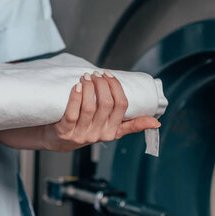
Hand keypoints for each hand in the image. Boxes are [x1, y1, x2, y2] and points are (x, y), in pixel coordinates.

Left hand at [42, 70, 160, 151]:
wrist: (58, 141)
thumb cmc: (86, 129)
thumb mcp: (110, 129)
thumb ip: (131, 125)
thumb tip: (156, 122)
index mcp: (112, 132)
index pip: (121, 106)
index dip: (116, 87)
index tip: (109, 75)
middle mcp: (98, 134)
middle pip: (106, 104)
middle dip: (102, 84)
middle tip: (95, 74)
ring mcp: (81, 134)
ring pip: (89, 108)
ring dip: (88, 88)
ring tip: (85, 77)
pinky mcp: (65, 132)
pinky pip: (72, 113)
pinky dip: (75, 97)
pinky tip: (77, 86)